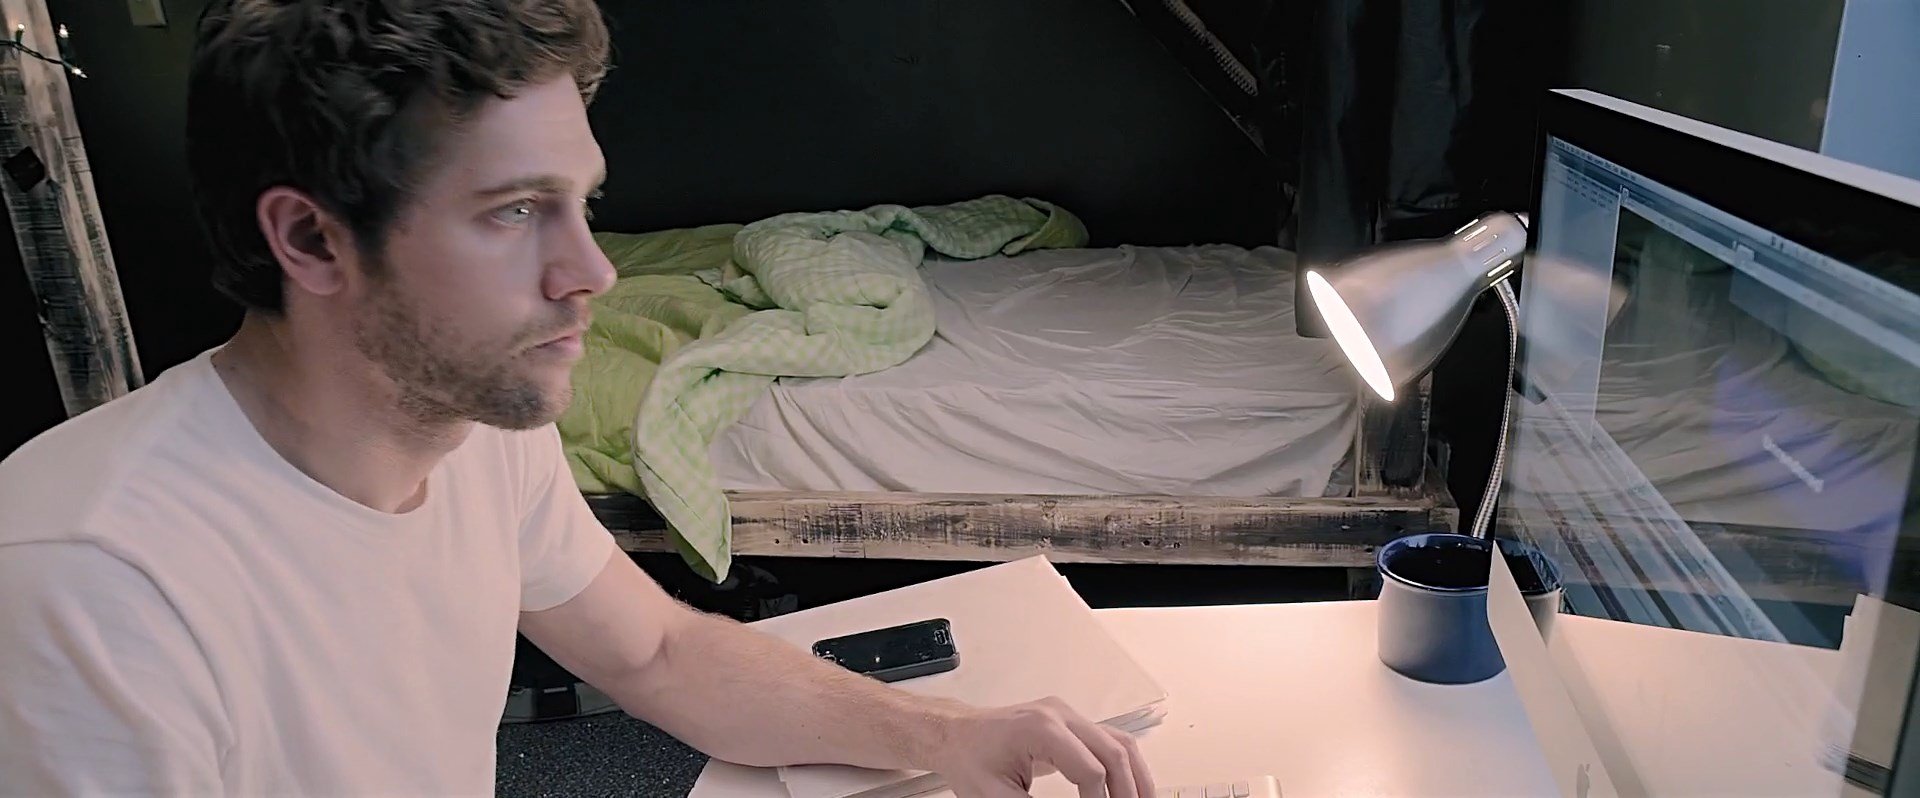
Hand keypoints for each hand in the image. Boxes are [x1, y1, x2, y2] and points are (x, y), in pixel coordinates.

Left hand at [925, 696, 1154, 797]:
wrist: (956, 735)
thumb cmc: (970, 761)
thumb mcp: (996, 797)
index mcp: (1041, 729)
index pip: (1091, 770)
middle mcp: (1060, 715)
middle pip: (1114, 752)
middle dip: (1130, 791)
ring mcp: (1067, 715)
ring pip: (1120, 742)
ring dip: (1137, 775)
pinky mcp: (1070, 721)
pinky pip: (1109, 739)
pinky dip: (1124, 764)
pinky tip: (1130, 787)